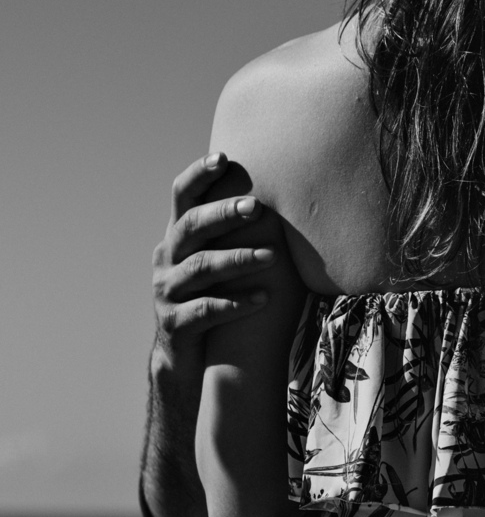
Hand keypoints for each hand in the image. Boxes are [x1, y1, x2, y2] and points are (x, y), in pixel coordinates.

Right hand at [151, 152, 275, 357]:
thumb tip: (284, 197)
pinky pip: (206, 311)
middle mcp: (168, 259)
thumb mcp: (219, 262)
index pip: (183, 197)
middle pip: (190, 227)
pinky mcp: (175, 324)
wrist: (185, 359)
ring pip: (201, 269)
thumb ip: (236, 233)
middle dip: (222, 213)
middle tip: (256, 206)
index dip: (199, 175)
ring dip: (238, 259)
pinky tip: (263, 299)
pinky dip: (236, 303)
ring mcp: (167, 292)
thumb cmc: (214, 297)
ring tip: (272, 256)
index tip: (223, 158)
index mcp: (179, 238)